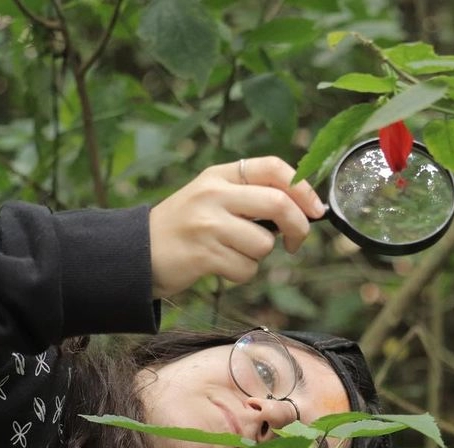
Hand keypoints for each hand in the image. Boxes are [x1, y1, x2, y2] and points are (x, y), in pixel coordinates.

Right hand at [147, 156, 324, 297]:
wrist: (137, 253)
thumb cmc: (185, 228)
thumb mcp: (211, 197)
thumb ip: (249, 196)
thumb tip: (304, 208)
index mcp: (220, 175)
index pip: (273, 167)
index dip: (303, 188)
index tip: (316, 210)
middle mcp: (214, 194)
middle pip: (278, 203)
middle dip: (298, 227)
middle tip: (295, 243)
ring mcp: (207, 224)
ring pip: (264, 243)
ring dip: (258, 257)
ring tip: (233, 254)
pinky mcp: (203, 254)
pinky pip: (246, 269)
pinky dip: (241, 274)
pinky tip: (220, 266)